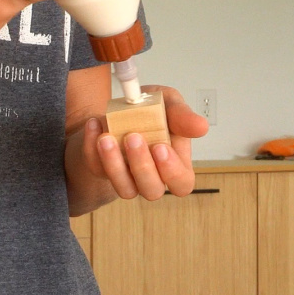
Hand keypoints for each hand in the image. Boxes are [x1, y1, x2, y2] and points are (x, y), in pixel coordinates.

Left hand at [80, 86, 209, 199]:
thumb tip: (201, 127)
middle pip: (152, 190)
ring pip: (124, 189)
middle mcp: (151, 176)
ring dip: (114, 165)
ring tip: (107, 137)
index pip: (182, 183)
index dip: (172, 171)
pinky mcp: (102, 170)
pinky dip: (92, 147)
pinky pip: (96, 168)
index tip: (160, 147)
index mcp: (174, 163)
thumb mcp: (168, 103)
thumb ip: (182, 115)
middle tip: (133, 137)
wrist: (118, 107)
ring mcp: (126, 177)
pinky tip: (94, 125)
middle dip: (142, 167)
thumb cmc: (150, 110)